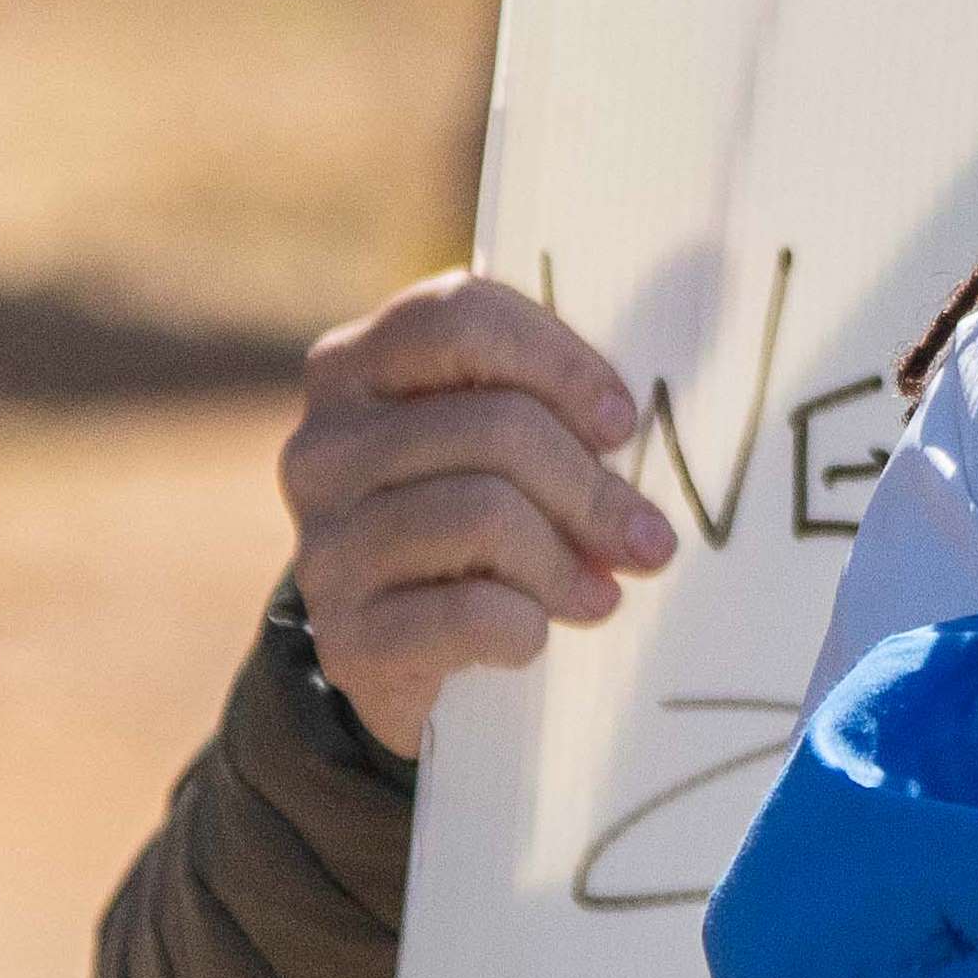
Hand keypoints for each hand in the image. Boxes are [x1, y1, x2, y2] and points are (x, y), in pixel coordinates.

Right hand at [285, 273, 681, 758]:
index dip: (560, 362)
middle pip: (492, 425)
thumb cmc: (471, 530)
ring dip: (563, 562)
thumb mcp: (494, 451)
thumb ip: (545, 407)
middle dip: (590, 486)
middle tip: (647, 539)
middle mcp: (322, 445)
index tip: (622, 424)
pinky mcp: (345, 634)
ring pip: (483, 515)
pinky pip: (469, 614)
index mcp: (355, 367)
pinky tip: (536, 634)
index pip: (459, 316)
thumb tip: (654, 413)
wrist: (397, 660)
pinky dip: (525, 627)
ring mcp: (325, 541)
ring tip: (598, 592)